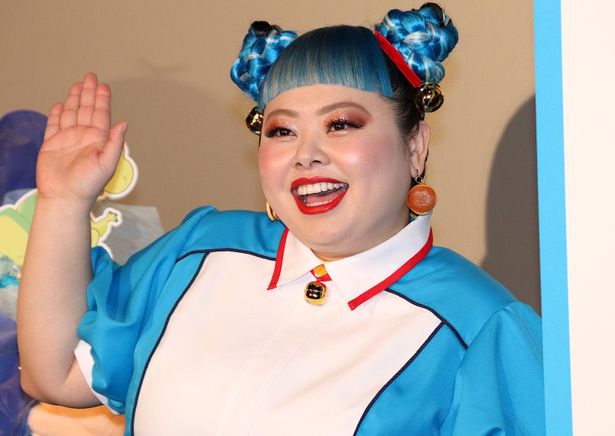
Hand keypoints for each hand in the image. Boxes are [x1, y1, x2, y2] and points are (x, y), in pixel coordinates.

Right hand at [36, 73, 127, 206]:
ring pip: (71, 114)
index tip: (103, 85)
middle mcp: (83, 137)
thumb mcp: (107, 163)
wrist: (65, 198)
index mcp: (98, 140)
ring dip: (74, 99)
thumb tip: (124, 123)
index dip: (102, 99)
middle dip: (88, 93)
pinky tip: (60, 105)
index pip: (101, 114)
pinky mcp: (52, 144)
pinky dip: (57, 114)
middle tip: (91, 77)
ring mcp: (67, 140)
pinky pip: (54, 125)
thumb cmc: (88, 185)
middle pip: (86, 109)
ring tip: (78, 85)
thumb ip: (115, 142)